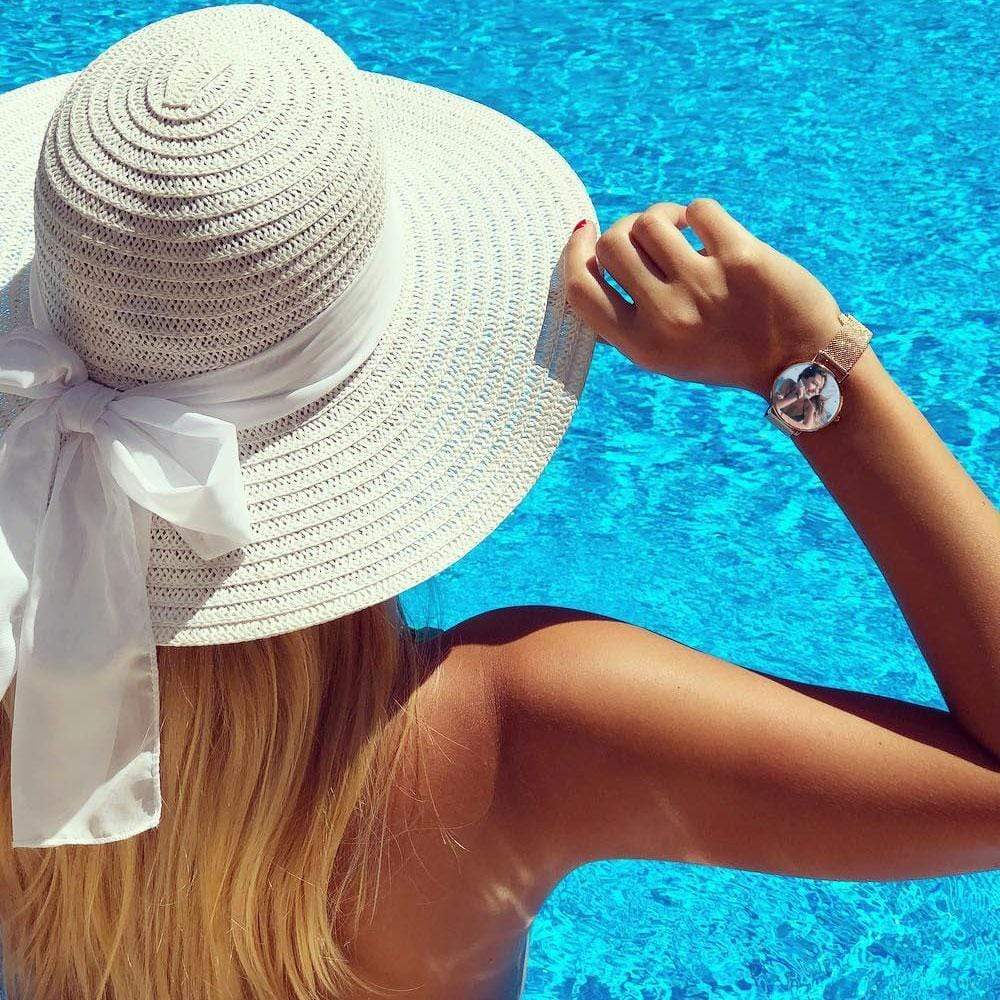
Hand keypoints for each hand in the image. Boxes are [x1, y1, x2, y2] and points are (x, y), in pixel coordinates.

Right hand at [562, 199, 842, 398]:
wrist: (800, 361)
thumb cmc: (725, 355)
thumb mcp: (666, 356)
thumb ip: (627, 323)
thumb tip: (588, 271)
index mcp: (641, 345)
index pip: (580, 289)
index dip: (574, 253)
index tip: (584, 233)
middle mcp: (666, 317)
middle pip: (612, 244)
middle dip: (624, 230)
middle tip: (647, 237)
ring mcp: (703, 286)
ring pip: (651, 221)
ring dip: (662, 217)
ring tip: (680, 229)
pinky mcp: (741, 258)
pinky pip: (699, 209)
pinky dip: (699, 213)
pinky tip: (710, 231)